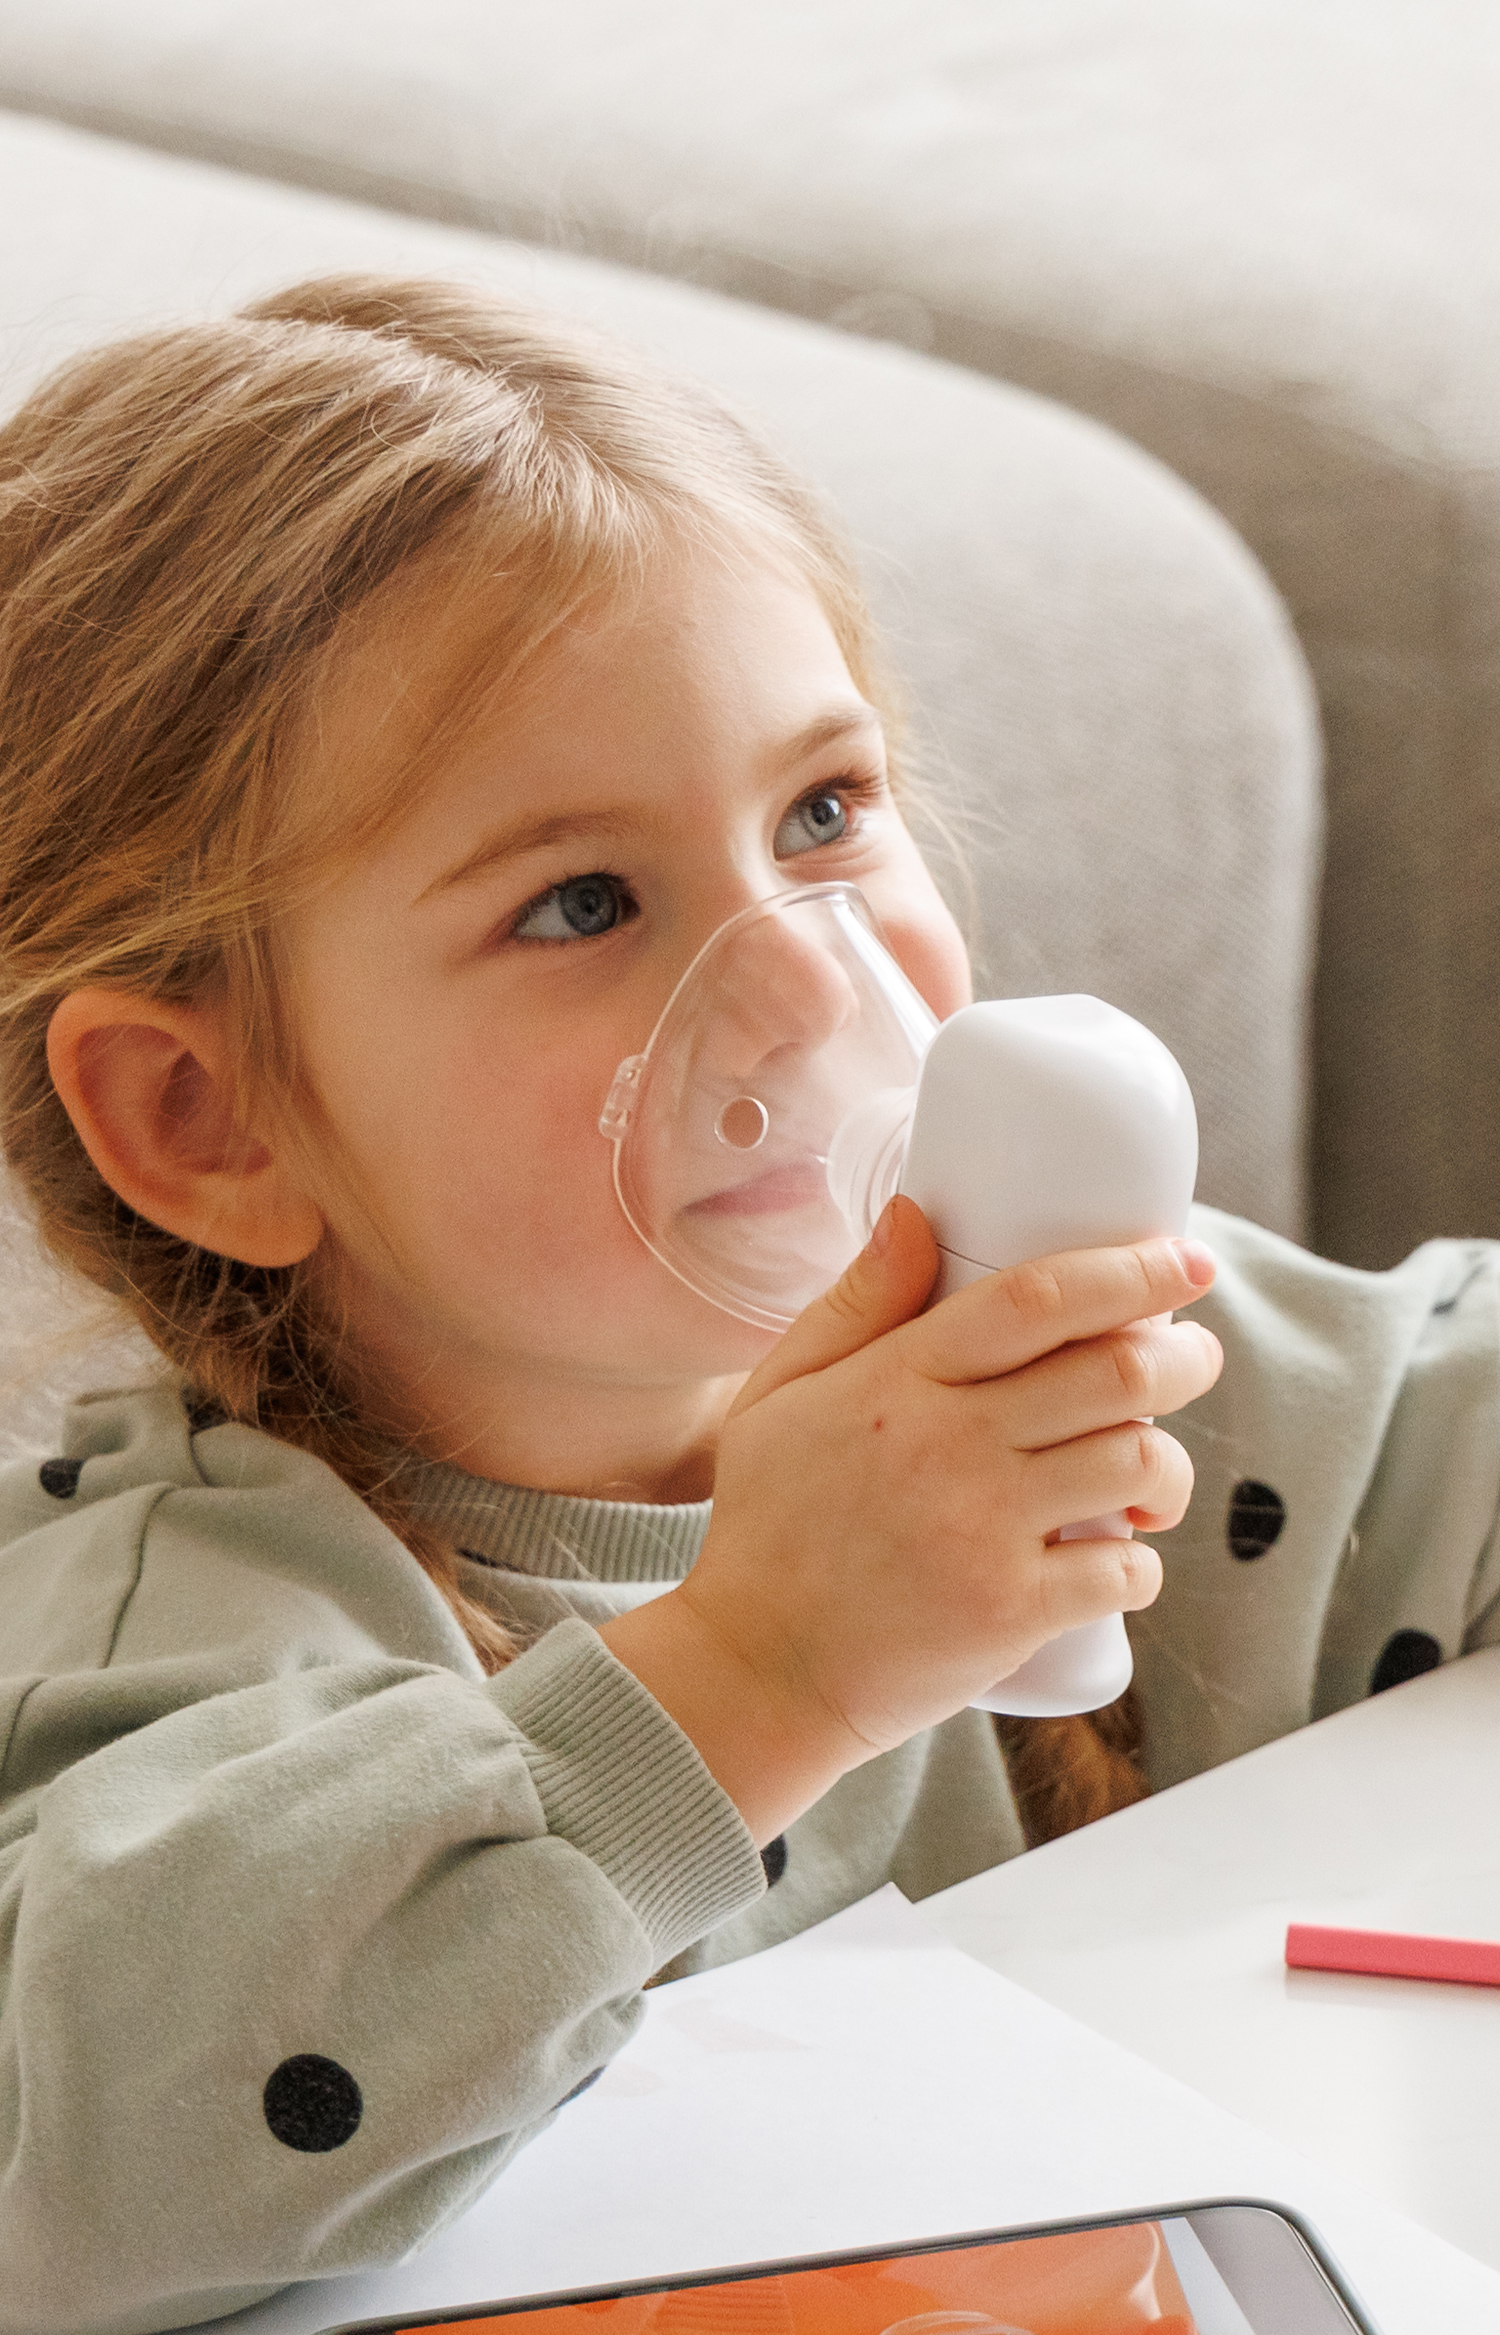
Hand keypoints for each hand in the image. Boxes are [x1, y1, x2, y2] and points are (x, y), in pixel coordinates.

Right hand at [599, 1197, 1219, 1840]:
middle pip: (1114, 1374)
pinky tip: (1121, 1557)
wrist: (756, 1669)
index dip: (1130, 1271)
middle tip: (1195, 1356)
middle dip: (1184, 1357)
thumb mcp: (780, 1392)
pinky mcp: (1010, 1612)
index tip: (1185, 1259)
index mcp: (896, 1381)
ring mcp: (984, 1531)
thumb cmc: (770, 1525)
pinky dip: (1143, 1564)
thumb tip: (919, 1210)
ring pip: (1136, 1464)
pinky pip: (1124, 1571)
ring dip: (1170, 1465)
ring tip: (1155, 1471)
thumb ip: (856, 1302)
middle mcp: (950, 1446)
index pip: (1036, 1299)